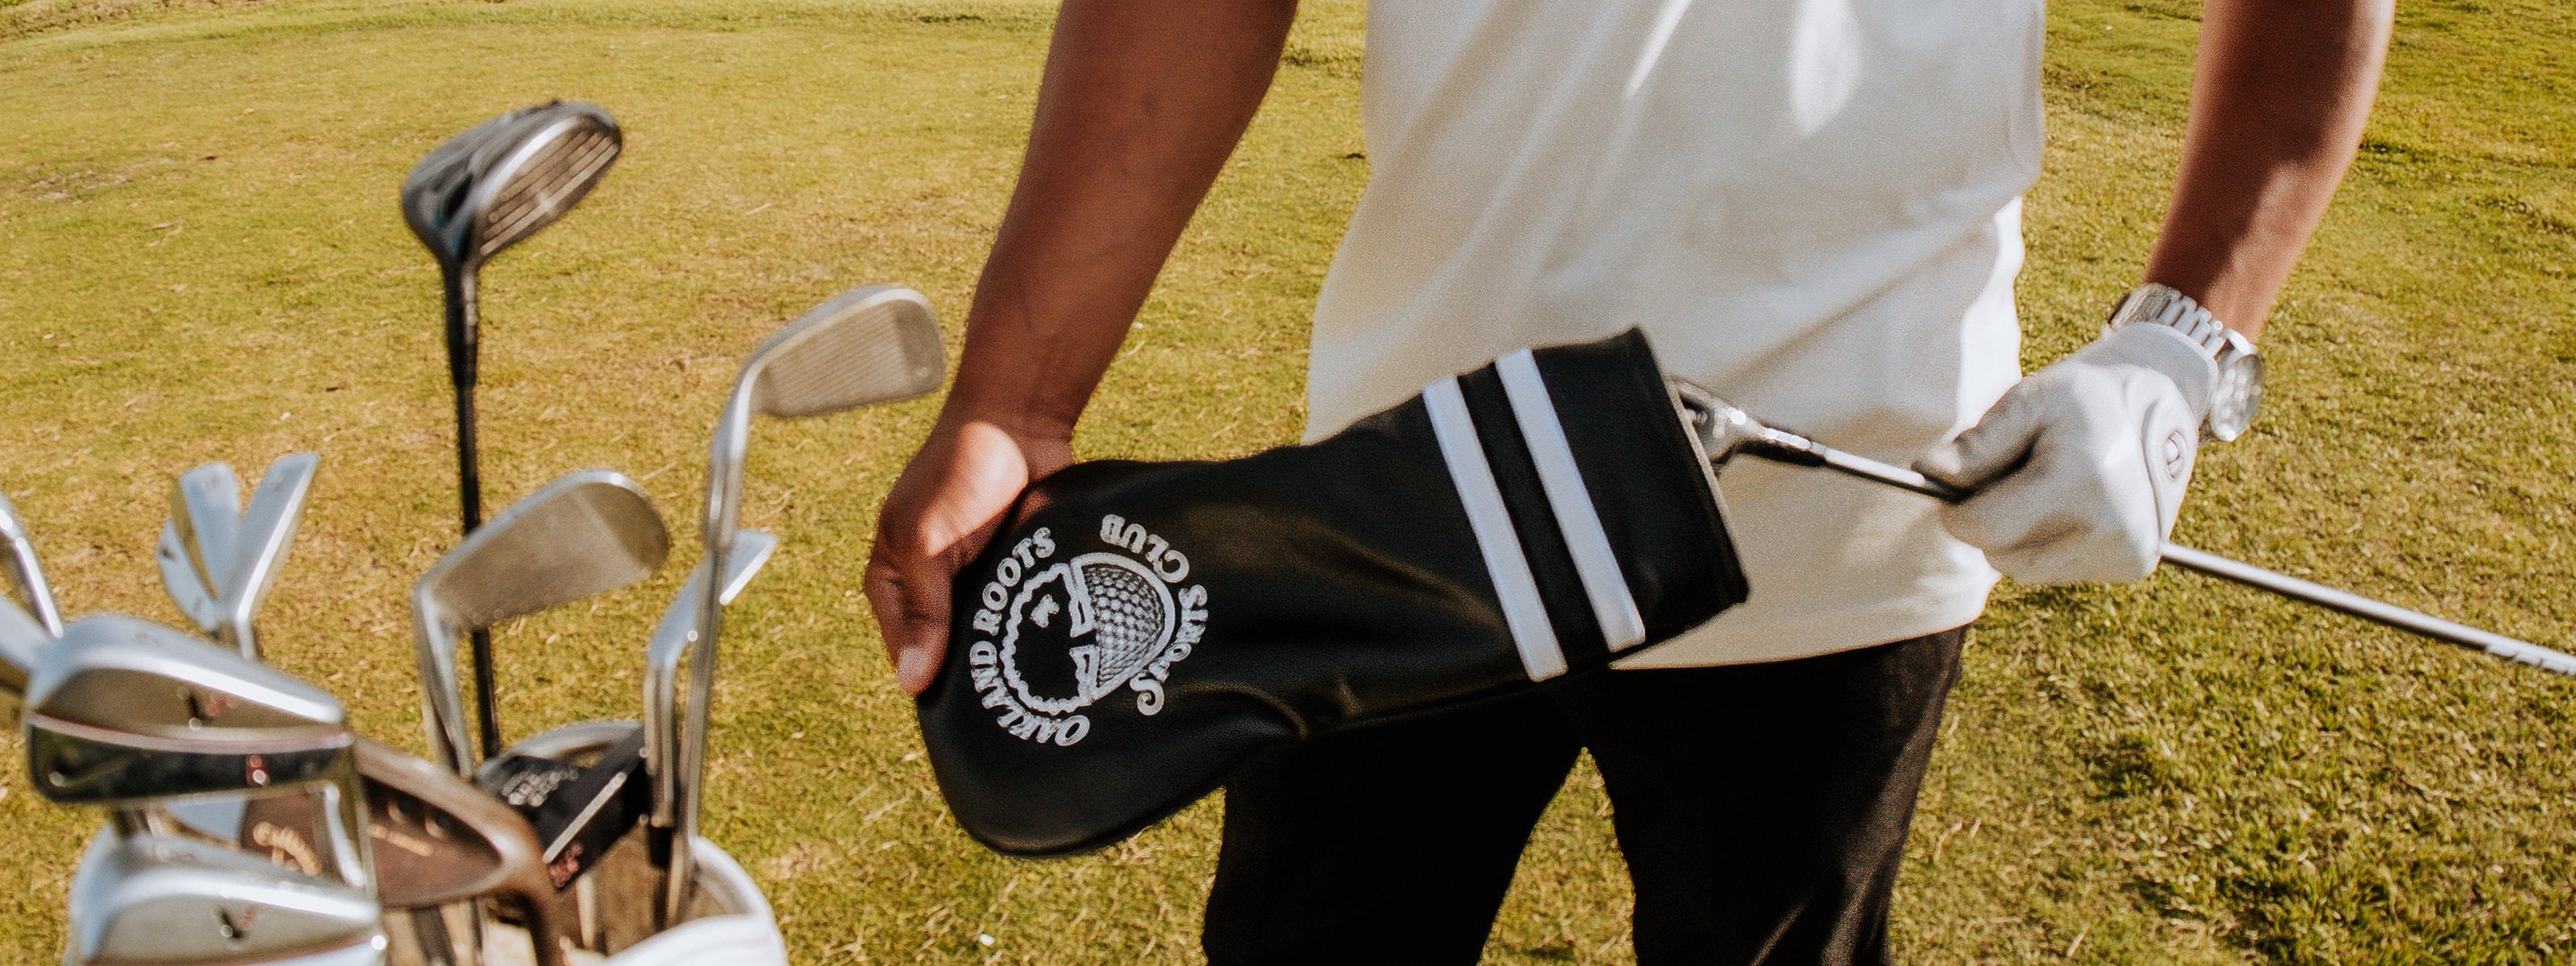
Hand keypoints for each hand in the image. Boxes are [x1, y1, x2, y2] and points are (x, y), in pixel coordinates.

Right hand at [866, 418, 1074, 693]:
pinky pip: (1020, 613)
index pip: (906, 654)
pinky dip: (1032, 626)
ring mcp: (975, 581)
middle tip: (1006, 692)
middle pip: (948, 652)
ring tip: (1032, 676)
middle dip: (974, 667)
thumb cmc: (959, 473)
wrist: (1020, 424)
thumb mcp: (928, 546)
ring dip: (1006, 649)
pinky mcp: (1014, 572)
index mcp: (893, 582)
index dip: (932, 679)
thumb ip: (924, 612)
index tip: (967, 705)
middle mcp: (931, 588)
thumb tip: (910, 683)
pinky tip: (1053, 649)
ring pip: (988, 636)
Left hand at [1916, 323, 2216, 582]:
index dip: (1956, 511)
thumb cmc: (2080, 402)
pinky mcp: (2133, 564)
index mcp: (2084, 481)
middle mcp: (2114, 526)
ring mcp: (2128, 551)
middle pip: (2000, 553)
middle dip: (1990, 518)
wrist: (2157, 411)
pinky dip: (2046, 543)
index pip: (1984, 529)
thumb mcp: (2027, 401)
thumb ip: (1977, 441)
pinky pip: (2053, 570)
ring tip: (2045, 487)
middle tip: (2014, 476)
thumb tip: (1927, 470)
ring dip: (2017, 534)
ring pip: (2022, 567)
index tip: (1955, 485)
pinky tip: (2069, 506)